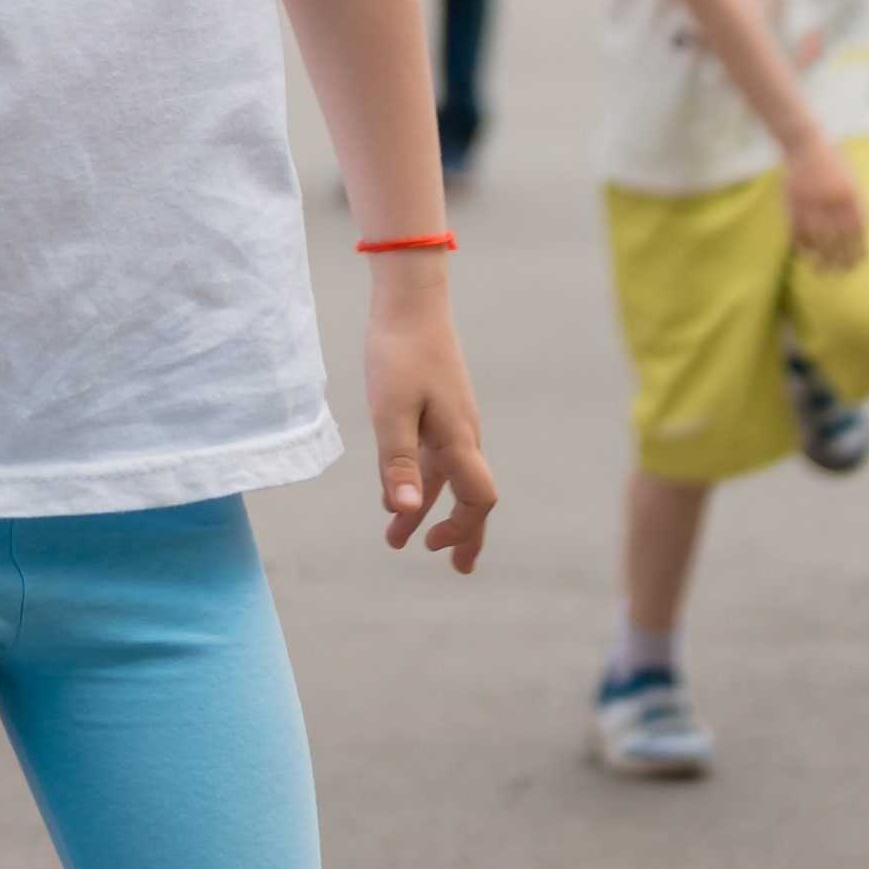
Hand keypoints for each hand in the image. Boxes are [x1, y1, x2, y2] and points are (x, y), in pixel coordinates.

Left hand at [366, 275, 496, 571]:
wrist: (410, 299)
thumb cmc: (399, 353)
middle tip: (459, 569)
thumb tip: (401, 512)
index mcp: (459, 439)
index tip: (431, 545)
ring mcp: (451, 420)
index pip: (479, 498)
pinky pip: (433, 456)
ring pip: (447, 478)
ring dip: (427, 510)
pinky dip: (418, 481)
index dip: (462, 527)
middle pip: (473, 495)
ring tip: (399, 542)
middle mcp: (463, 434)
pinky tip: (392, 493)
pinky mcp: (435, 406)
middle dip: (464, 533)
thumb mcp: (389, 411)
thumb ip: (396, 461)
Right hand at [782, 131, 866, 270]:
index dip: (857, 251)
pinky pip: (797, 228)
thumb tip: (859, 236)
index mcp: (851, 196)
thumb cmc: (832, 165)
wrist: (807, 143)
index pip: (857, 232)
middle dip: (839, 260)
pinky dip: (801, 243)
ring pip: (816, 237)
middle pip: (838, 238)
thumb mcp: (849, 182)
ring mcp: (812, 200)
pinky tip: (803, 253)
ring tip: (819, 269)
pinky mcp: (794, 200)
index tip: (855, 266)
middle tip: (837, 274)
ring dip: (818, 256)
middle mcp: (833, 200)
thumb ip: (854, 207)